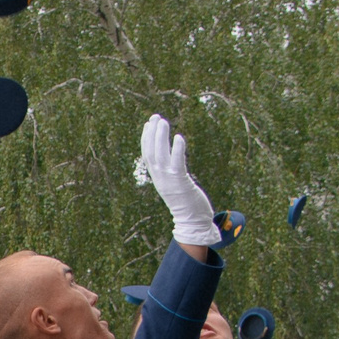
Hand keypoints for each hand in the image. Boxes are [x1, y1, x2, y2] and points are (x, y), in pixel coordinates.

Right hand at [138, 114, 216, 246]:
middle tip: (155, 117)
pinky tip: (179, 137)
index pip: (147, 154)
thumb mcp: (175, 185)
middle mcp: (160, 178)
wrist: (192, 222)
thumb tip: (172, 158)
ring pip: (160, 155)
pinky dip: (177, 150)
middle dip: (152, 133)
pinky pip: (177, 164)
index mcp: (157, 177)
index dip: (146, 138)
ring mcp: (169, 180)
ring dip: (161, 137)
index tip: (148, 123)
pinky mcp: (181, 183)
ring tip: (163, 122)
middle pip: (151, 152)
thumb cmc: (187, 203)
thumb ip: (171, 172)